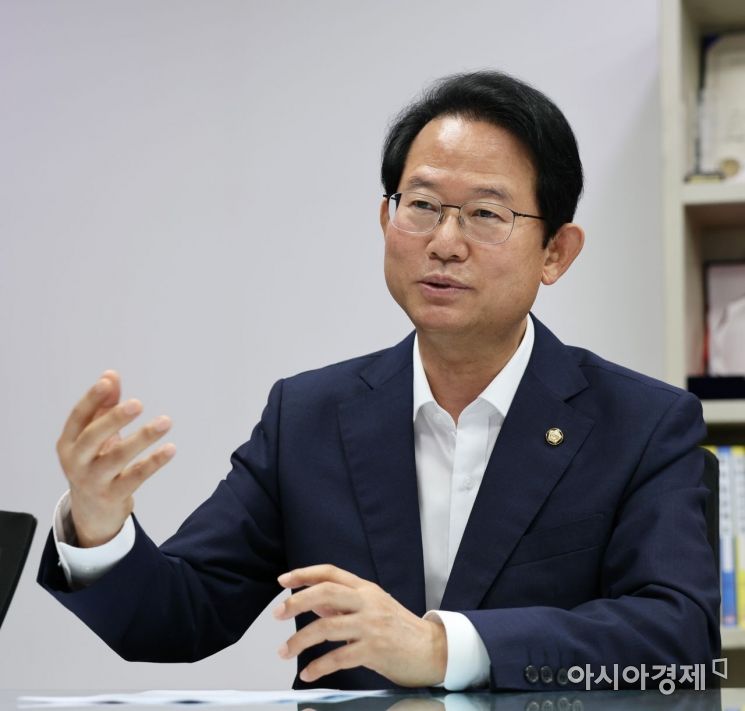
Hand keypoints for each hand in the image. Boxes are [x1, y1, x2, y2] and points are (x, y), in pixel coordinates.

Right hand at [56, 370, 175, 546]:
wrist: (91, 512)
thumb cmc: (95, 463)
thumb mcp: (95, 435)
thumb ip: (104, 405)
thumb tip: (111, 375)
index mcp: (68, 442)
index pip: (78, 417)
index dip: (91, 399)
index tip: (108, 382)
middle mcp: (76, 461)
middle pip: (92, 436)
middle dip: (114, 419)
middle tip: (138, 403)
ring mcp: (93, 481)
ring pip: (117, 458)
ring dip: (143, 438)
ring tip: (166, 421)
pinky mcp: (112, 496)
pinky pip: (135, 477)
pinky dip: (153, 462)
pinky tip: (170, 448)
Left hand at [274, 564, 446, 686]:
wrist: (434, 650)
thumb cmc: (401, 630)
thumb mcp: (374, 608)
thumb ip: (344, 605)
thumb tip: (314, 603)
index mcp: (366, 589)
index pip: (330, 573)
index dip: (305, 574)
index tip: (283, 581)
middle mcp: (368, 602)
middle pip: (325, 593)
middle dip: (296, 602)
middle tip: (277, 613)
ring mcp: (372, 625)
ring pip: (326, 628)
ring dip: (299, 640)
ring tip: (284, 651)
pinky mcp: (375, 650)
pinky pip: (338, 657)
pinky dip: (318, 667)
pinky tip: (308, 674)